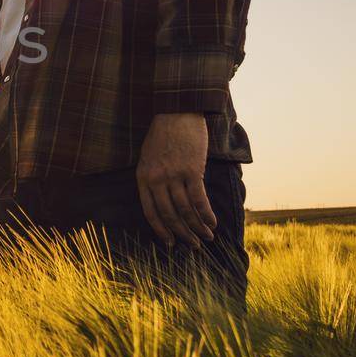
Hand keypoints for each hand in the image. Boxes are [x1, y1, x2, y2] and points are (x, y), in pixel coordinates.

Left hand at [136, 112, 217, 248]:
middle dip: (182, 234)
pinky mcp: (191, 170)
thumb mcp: (148, 157)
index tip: (170, 243)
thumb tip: (165, 203)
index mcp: (143, 177)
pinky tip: (212, 222)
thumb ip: (153, 179)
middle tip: (194, 245)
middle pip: (169, 214)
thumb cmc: (163, 134)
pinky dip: (206, 214)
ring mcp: (173, 175)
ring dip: (198, 227)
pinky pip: (199, 199)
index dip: (161, 231)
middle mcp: (156, 179)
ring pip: (185, 210)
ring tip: (207, 237)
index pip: (150, 212)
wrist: (177, 111)